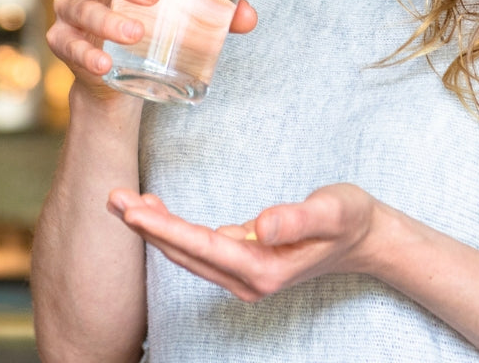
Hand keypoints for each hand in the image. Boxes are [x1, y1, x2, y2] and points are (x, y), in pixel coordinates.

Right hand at [47, 0, 257, 101]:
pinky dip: (86, 54)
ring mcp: (71, 11)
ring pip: (83, 9)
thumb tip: (248, 17)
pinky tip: (104, 63)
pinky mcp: (64, 44)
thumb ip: (215, 11)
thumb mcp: (180, 12)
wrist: (118, 77)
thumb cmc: (152, 26)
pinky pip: (68, 45)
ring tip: (137, 34)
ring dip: (109, 21)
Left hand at [106, 184, 376, 301]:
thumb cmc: (350, 218)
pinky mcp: (243, 262)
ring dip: (154, 228)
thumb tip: (262, 225)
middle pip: (185, 253)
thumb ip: (299, 218)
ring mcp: (244, 275)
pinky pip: (198, 248)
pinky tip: (156, 211)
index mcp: (264, 269)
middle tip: (112, 197)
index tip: (132, 212)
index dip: (164, 228)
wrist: (366, 238)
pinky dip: (173, 230)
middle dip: (146, 226)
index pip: (202, 246)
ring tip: (123, 201)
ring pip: (187, 253)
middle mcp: (248, 279)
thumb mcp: (333, 210)